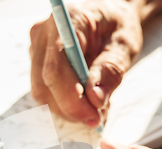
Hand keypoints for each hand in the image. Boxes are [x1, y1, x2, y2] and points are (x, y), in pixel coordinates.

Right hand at [29, 0, 142, 125]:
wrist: (109, 17)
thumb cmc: (118, 26)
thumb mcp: (125, 45)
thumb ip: (111, 70)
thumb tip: (96, 99)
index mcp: (64, 23)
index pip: (55, 69)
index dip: (71, 99)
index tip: (94, 116)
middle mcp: (42, 34)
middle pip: (44, 86)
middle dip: (71, 110)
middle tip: (99, 117)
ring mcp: (36, 50)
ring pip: (42, 94)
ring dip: (69, 109)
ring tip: (97, 106)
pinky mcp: (38, 64)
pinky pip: (46, 93)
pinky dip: (66, 104)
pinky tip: (87, 100)